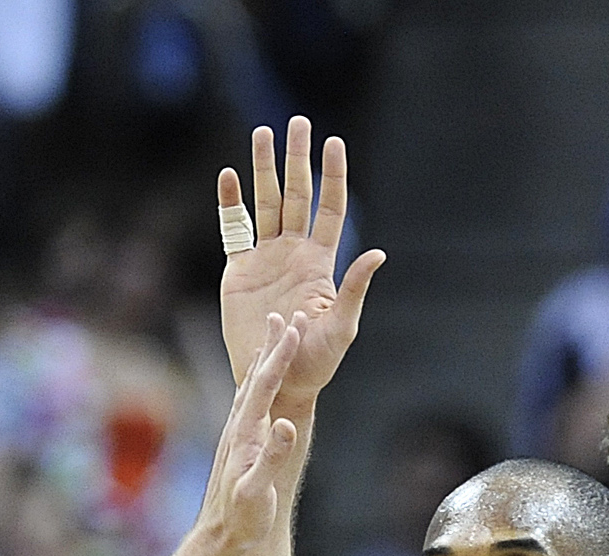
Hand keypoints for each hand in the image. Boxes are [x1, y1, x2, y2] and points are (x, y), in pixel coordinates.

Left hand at [194, 312, 303, 555]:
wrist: (219, 534)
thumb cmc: (241, 517)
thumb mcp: (257, 490)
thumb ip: (271, 457)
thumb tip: (286, 425)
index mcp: (246, 433)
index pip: (265, 385)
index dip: (280, 355)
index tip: (295, 327)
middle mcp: (239, 426)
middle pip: (257, 377)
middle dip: (272, 346)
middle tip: (284, 314)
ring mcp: (238, 433)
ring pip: (252, 386)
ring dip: (264, 359)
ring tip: (273, 336)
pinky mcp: (240, 442)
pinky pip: (251, 403)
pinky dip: (259, 382)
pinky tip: (260, 379)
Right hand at [217, 116, 385, 403]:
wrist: (275, 379)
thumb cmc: (314, 361)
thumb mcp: (341, 327)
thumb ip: (354, 289)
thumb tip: (379, 255)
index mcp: (320, 263)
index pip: (330, 209)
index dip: (332, 177)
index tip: (333, 143)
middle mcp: (294, 253)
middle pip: (296, 195)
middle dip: (297, 159)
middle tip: (297, 123)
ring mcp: (265, 259)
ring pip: (265, 203)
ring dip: (263, 169)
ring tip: (262, 133)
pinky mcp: (238, 271)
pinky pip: (234, 229)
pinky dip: (230, 203)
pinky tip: (229, 177)